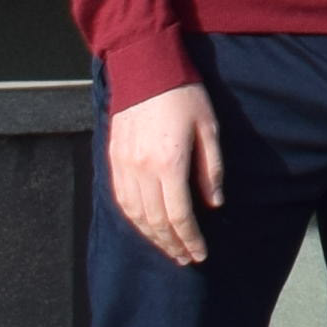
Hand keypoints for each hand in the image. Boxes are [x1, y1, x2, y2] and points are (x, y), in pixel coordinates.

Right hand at [106, 82, 222, 264]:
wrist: (145, 66)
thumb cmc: (184, 95)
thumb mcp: (208, 128)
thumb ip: (211, 169)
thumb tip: (214, 203)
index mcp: (169, 163)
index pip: (179, 215)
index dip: (190, 239)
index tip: (200, 254)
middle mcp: (142, 169)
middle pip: (156, 221)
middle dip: (172, 244)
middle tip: (186, 259)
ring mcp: (123, 165)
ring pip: (135, 214)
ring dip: (152, 237)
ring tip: (168, 249)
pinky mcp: (113, 159)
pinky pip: (120, 199)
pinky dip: (133, 219)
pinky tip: (145, 227)